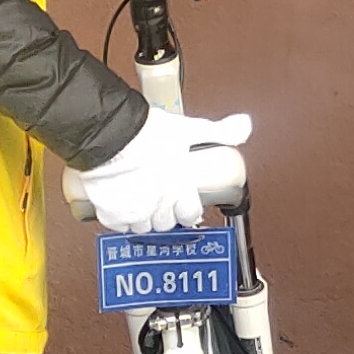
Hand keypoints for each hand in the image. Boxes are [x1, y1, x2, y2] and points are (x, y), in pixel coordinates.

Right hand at [77, 108, 253, 233]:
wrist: (110, 134)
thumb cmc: (145, 132)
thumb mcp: (189, 128)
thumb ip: (218, 131)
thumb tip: (243, 126)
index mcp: (181, 187)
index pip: (190, 214)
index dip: (188, 210)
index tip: (185, 206)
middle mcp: (159, 204)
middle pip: (165, 223)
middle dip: (165, 213)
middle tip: (161, 201)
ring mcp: (135, 211)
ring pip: (143, 227)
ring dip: (144, 218)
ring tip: (141, 203)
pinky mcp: (111, 212)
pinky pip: (118, 226)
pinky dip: (120, 219)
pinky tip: (121, 206)